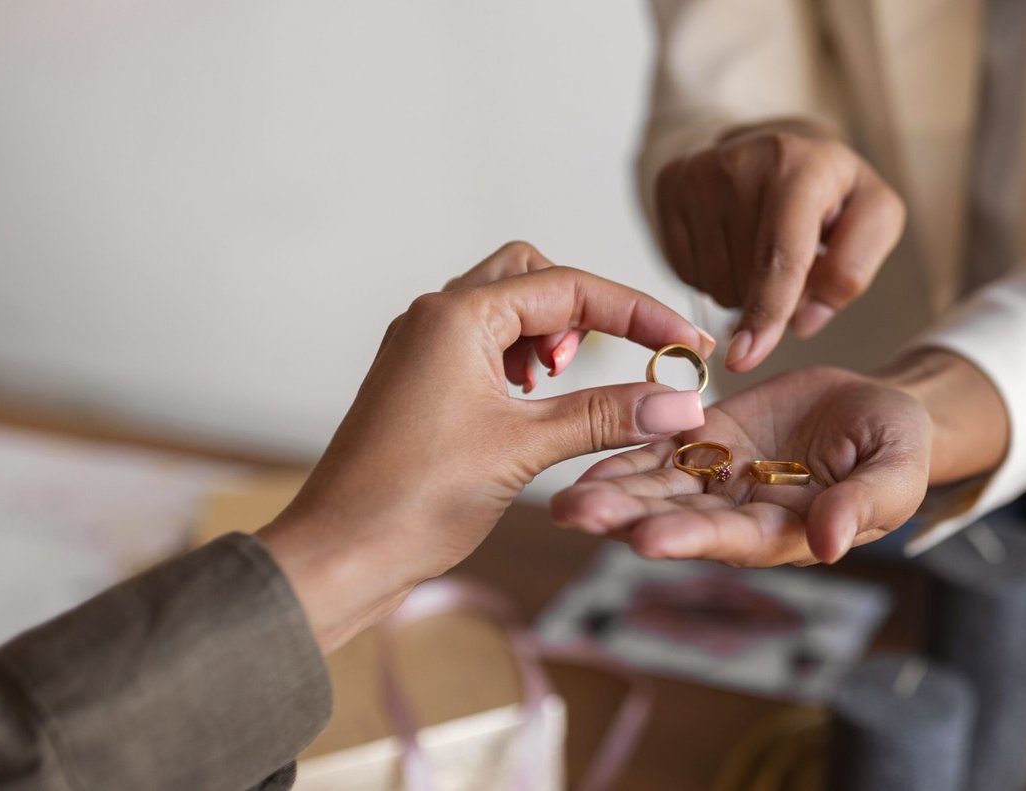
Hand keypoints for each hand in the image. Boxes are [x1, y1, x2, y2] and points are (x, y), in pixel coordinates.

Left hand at [258, 243, 714, 650]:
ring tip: (567, 386)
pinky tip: (535, 404)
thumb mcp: (524, 450)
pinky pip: (486, 344)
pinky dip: (524, 361)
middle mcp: (435, 317)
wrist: (339, 556)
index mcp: (456, 317)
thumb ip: (605, 415)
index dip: (638, 314)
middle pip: (533, 274)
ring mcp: (424, 348)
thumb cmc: (412, 501)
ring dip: (553, 334)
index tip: (686, 346)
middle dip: (587, 309)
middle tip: (618, 358)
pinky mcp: (421, 381)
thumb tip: (680, 402)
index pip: (569, 287)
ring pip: (508, 307)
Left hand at [551, 367, 931, 565]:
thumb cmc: (899, 448)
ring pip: (658, 488)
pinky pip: (660, 446)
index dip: (691, 538)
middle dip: (627, 518)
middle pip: (678, 519)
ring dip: (612, 491)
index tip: (647, 539)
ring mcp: (721, 477)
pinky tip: (582, 454)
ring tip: (563, 498)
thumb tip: (833, 544)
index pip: (734, 539)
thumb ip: (865, 505)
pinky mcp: (709, 437)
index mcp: (788, 532)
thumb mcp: (898, 471)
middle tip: (575, 514)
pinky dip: (624, 450)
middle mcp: (743, 513)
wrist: (878, 410)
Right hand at [653, 119, 905, 370]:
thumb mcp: (873, 218)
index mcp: (798, 167)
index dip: (765, 313)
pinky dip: (714, 273)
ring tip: (762, 246)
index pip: (777, 256)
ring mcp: (696, 172)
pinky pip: (685, 271)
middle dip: (772, 298)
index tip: (745, 358)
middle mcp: (739, 162)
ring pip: (713, 282)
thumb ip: (853, 270)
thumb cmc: (834, 192)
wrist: (780, 147)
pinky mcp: (669, 185)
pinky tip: (734, 242)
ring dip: (743, 288)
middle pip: (744, 280)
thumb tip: (803, 320)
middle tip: (794, 261)